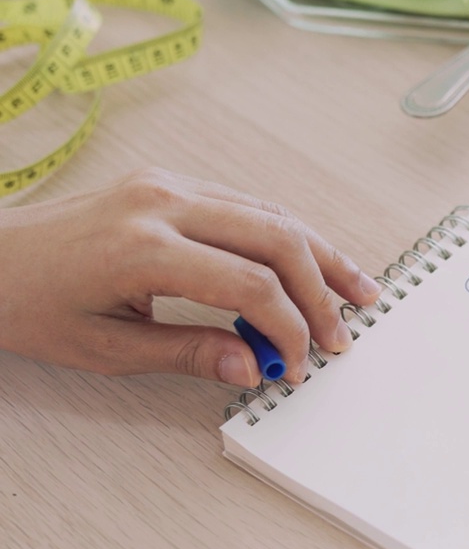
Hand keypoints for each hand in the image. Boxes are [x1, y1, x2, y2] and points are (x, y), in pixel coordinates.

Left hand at [0, 168, 381, 386]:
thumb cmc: (27, 302)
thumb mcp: (104, 347)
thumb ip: (187, 353)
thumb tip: (251, 366)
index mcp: (143, 247)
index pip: (250, 285)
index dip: (287, 329)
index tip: (296, 364)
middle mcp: (163, 203)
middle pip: (276, 239)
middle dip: (320, 290)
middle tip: (342, 333)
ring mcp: (168, 185)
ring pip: (271, 213)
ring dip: (319, 254)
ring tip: (357, 288)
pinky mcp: (169, 182)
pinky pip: (247, 203)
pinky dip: (287, 235)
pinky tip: (311, 260)